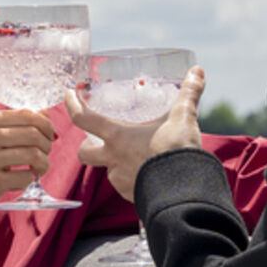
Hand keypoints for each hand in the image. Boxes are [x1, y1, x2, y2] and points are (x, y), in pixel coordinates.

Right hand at [0, 108, 55, 230]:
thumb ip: (13, 124)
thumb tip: (45, 115)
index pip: (28, 114)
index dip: (46, 125)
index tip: (50, 135)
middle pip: (34, 134)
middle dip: (47, 146)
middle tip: (44, 155)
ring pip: (34, 155)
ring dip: (43, 164)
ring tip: (38, 169)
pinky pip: (26, 177)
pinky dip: (29, 179)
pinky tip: (21, 180)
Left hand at [64, 66, 204, 200]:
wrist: (185, 191)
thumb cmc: (178, 152)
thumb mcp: (183, 118)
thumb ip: (189, 94)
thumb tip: (197, 71)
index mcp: (117, 136)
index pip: (83, 119)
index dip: (72, 105)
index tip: (69, 95)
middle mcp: (113, 159)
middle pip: (84, 153)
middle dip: (86, 145)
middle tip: (98, 138)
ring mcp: (120, 179)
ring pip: (107, 170)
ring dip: (114, 162)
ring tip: (134, 155)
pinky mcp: (131, 195)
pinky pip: (124, 185)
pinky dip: (131, 178)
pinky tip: (146, 173)